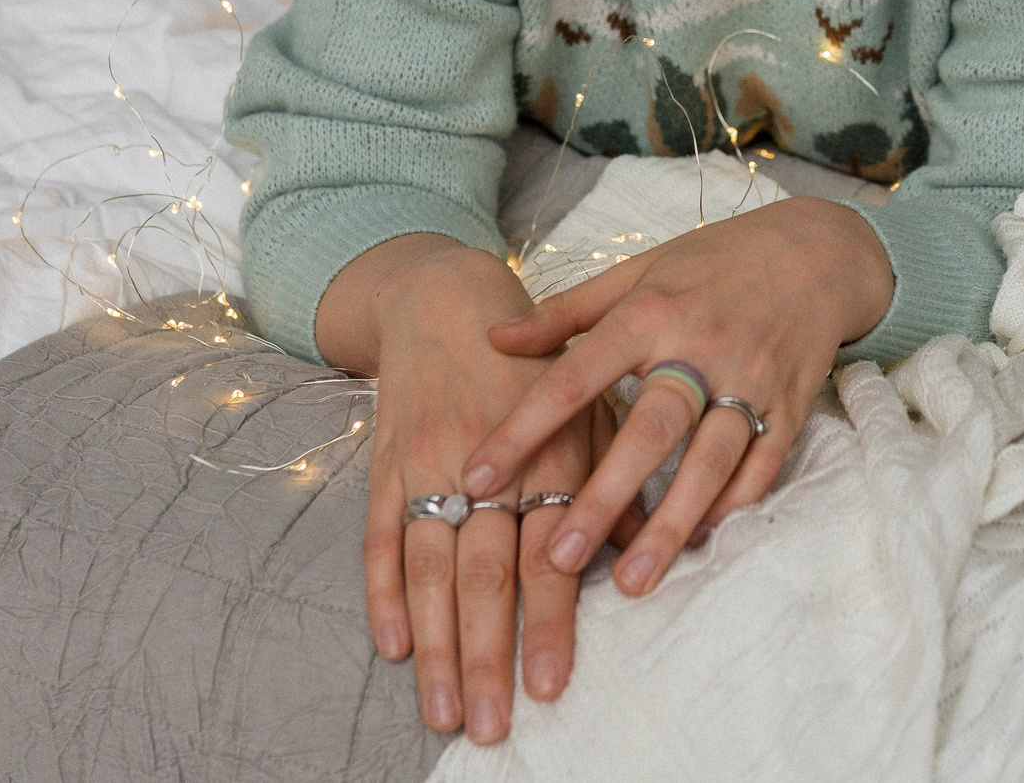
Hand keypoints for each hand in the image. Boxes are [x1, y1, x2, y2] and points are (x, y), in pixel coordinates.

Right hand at [315, 234, 633, 742]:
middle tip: (490, 724)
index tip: (548, 685)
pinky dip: (383, 592)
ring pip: (430, 566)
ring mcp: (431, 465)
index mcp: (550, 455)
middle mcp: (490, 464)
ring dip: (436, 643)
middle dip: (487, 653)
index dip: (546, 622)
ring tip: (444, 709)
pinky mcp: (388, 464)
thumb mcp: (593, 410)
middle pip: (485, 573)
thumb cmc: (538, 366)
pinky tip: (394, 645)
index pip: (546, 555)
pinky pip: (381, 535)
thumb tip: (643, 551)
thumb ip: (613, 482)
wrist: (449, 300)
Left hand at [460, 197, 894, 597]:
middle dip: (603, 498)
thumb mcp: (637, 272)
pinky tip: (697, 544)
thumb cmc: (712, 262)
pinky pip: (760, 468)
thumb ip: (567, 312)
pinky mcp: (791, 407)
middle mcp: (701, 348)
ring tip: (633, 581)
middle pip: (650, 432)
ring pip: (710, 462)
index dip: (524, 427)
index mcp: (651, 311)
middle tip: (556, 559)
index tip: (476, 476)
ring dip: (671, 524)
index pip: (576, 375)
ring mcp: (752, 380)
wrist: (817, 252)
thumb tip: (495, 338)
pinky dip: (731, 508)